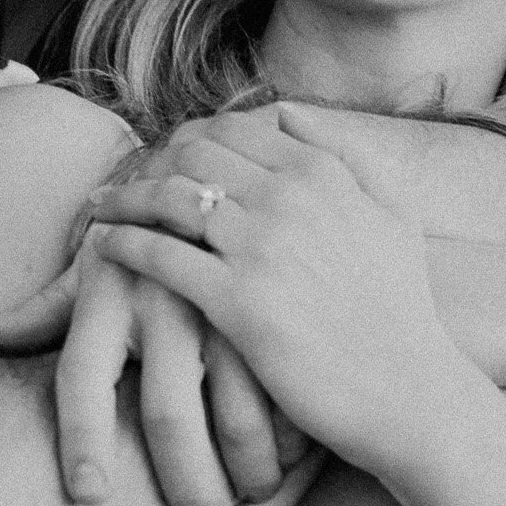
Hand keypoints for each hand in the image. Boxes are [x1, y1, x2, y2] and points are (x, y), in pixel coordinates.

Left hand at [0, 231, 301, 505]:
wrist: (215, 159)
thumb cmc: (143, 230)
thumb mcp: (93, 269)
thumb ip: (43, 310)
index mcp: (104, 294)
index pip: (79, 378)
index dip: (79, 439)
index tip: (88, 495)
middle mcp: (156, 298)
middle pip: (163, 414)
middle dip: (186, 481)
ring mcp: (216, 301)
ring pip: (236, 411)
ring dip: (248, 465)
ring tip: (254, 492)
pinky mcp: (269, 300)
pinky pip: (279, 380)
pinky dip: (286, 425)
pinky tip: (292, 449)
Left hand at [82, 106, 468, 476]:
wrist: (408, 393)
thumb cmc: (401, 308)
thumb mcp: (394, 212)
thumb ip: (347, 154)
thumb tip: (287, 112)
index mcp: (323, 172)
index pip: (232, 128)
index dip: (188, 136)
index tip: (164, 155)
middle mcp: (289, 198)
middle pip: (191, 154)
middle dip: (150, 160)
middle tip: (122, 178)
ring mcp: (260, 248)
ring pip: (167, 198)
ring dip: (123, 196)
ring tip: (98, 206)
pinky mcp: (236, 303)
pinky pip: (159, 256)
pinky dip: (122, 244)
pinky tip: (104, 247)